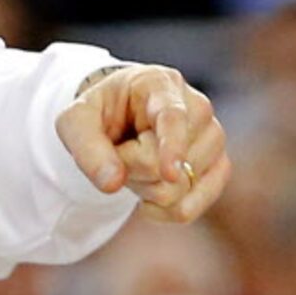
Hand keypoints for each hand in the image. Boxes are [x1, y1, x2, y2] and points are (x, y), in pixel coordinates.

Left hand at [55, 63, 229, 223]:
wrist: (122, 117)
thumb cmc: (100, 114)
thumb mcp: (76, 121)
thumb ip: (86, 148)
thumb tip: (111, 183)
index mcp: (160, 83)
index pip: (172, 116)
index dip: (171, 146)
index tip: (169, 173)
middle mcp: (197, 107)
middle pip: (163, 165)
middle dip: (130, 168)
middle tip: (119, 150)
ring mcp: (213, 138)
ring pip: (177, 189)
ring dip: (144, 187)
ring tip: (136, 161)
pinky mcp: (219, 168)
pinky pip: (189, 209)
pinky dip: (162, 211)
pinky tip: (148, 192)